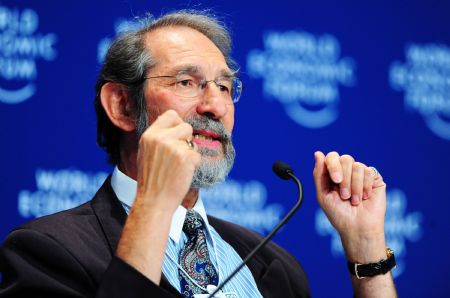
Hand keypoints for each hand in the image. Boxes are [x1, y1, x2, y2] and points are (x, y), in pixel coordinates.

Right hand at [117, 110, 200, 283]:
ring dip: (190, 152)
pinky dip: (193, 165)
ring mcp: (173, 146)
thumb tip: (175, 124)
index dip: (177, 124)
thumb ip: (158, 138)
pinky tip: (182, 174)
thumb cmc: (152, 180)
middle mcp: (160, 138)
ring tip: (178, 166)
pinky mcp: (185, 156)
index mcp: (149, 135)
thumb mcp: (146, 152)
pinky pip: (197, 155)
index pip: (171, 115)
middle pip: (185, 126)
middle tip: (178, 156)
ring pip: (192, 141)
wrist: (153, 201)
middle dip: (186, 140)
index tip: (177, 137)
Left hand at [313, 151, 386, 261]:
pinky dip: (365, 186)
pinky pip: (369, 171)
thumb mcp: (323, 195)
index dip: (333, 165)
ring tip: (354, 200)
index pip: (332, 157)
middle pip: (345, 158)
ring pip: (357, 166)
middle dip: (344, 179)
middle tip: (344, 195)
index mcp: (333, 173)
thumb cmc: (338, 214)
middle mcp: (347, 171)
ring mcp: (361, 174)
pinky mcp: (375, 179)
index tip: (335, 181)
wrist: (357, 228)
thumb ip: (319, 174)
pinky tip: (364, 197)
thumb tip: (318, 153)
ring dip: (354, 186)